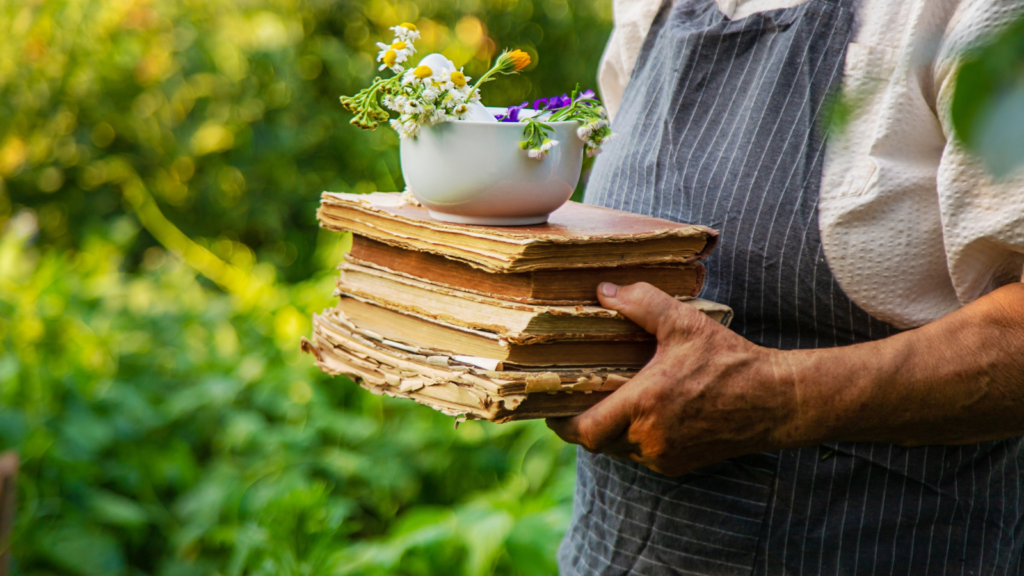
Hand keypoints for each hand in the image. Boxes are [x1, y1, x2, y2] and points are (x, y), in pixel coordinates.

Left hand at [546, 282, 805, 475]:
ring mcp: (665, 457)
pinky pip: (642, 455)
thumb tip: (604, 291)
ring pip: (619, 450)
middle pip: (596, 442)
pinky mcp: (680, 465)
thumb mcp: (684, 323)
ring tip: (606, 402)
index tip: (549, 409)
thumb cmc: (730, 361)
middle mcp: (650, 439)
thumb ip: (641, 303)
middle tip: (574, 401)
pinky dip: (633, 438)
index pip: (584, 431)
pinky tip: (640, 414)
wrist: (776, 401)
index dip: (561, 423)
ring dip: (609, 430)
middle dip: (583, 424)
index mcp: (644, 406)